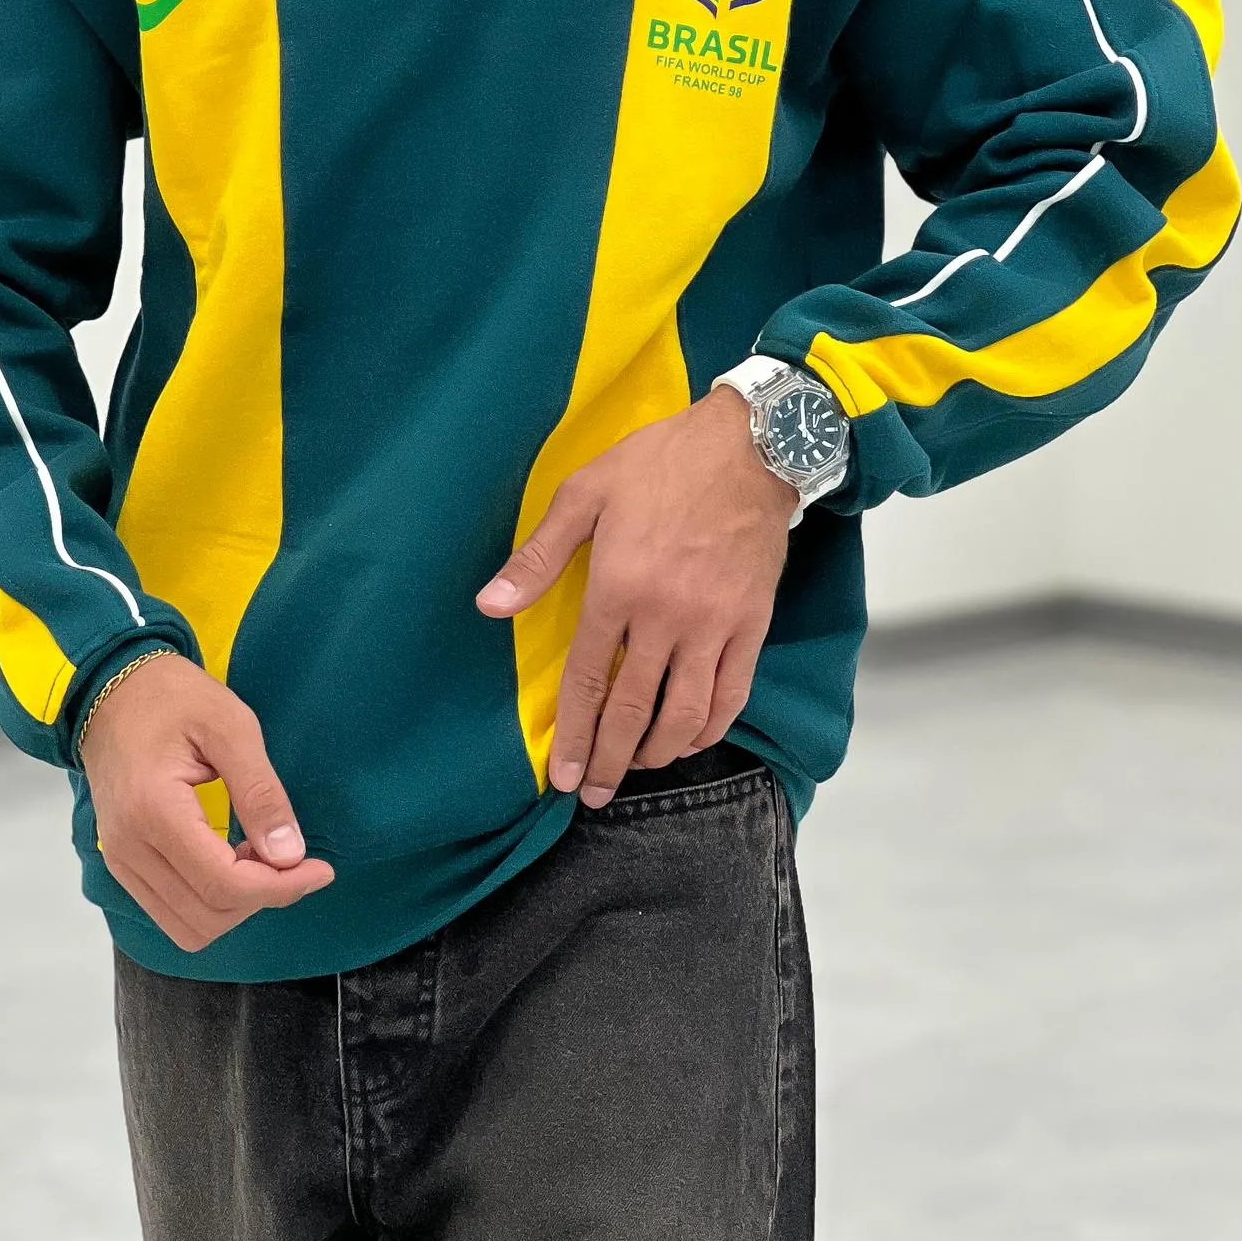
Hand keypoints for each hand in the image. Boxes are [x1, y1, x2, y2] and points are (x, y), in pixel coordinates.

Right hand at [78, 653, 333, 953]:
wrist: (112, 689)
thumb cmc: (175, 698)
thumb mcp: (231, 727)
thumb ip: (260, 792)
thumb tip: (290, 855)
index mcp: (154, 810)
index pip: (223, 883)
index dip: (280, 886)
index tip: (320, 868)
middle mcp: (128, 847)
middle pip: (207, 914)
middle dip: (262, 896)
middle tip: (293, 857)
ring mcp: (119, 859)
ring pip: (188, 926)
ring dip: (235, 905)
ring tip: (260, 857)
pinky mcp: (122, 862)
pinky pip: (169, 911)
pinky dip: (209, 901)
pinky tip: (232, 860)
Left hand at [476, 387, 794, 807]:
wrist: (751, 446)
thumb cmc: (661, 461)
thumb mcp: (586, 492)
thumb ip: (538, 556)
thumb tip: (490, 605)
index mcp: (618, 586)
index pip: (588, 678)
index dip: (572, 733)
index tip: (561, 776)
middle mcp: (666, 617)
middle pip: (633, 709)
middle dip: (608, 760)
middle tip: (592, 794)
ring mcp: (714, 624)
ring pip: (685, 713)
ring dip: (658, 752)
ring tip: (636, 768)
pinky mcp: (752, 624)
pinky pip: (732, 693)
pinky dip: (711, 727)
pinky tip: (691, 740)